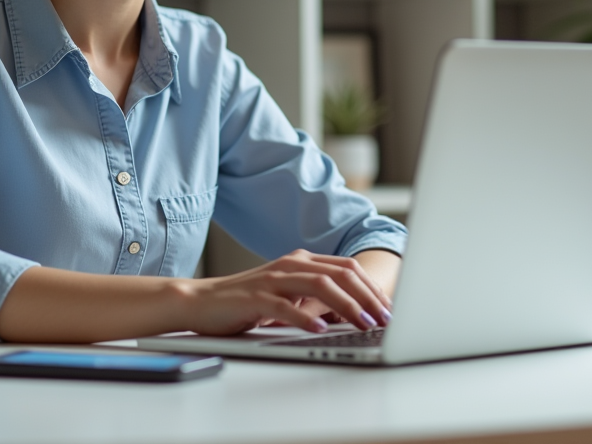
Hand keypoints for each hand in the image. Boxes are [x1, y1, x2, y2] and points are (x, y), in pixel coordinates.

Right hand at [174, 249, 393, 335]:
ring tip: (363, 324)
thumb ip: (316, 297)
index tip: (390, 309)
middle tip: (386, 320)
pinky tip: (320, 329)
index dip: (372, 288)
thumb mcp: (288, 294)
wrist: (202, 301)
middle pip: (340, 274)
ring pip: (320, 286)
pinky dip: (306, 316)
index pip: (348, 268)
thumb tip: (355, 313)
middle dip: (368, 297)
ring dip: (346, 306)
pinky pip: (286, 306)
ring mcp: (273, 279)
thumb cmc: (247, 301)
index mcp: (302, 261)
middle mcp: (291, 265)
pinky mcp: (256, 297)